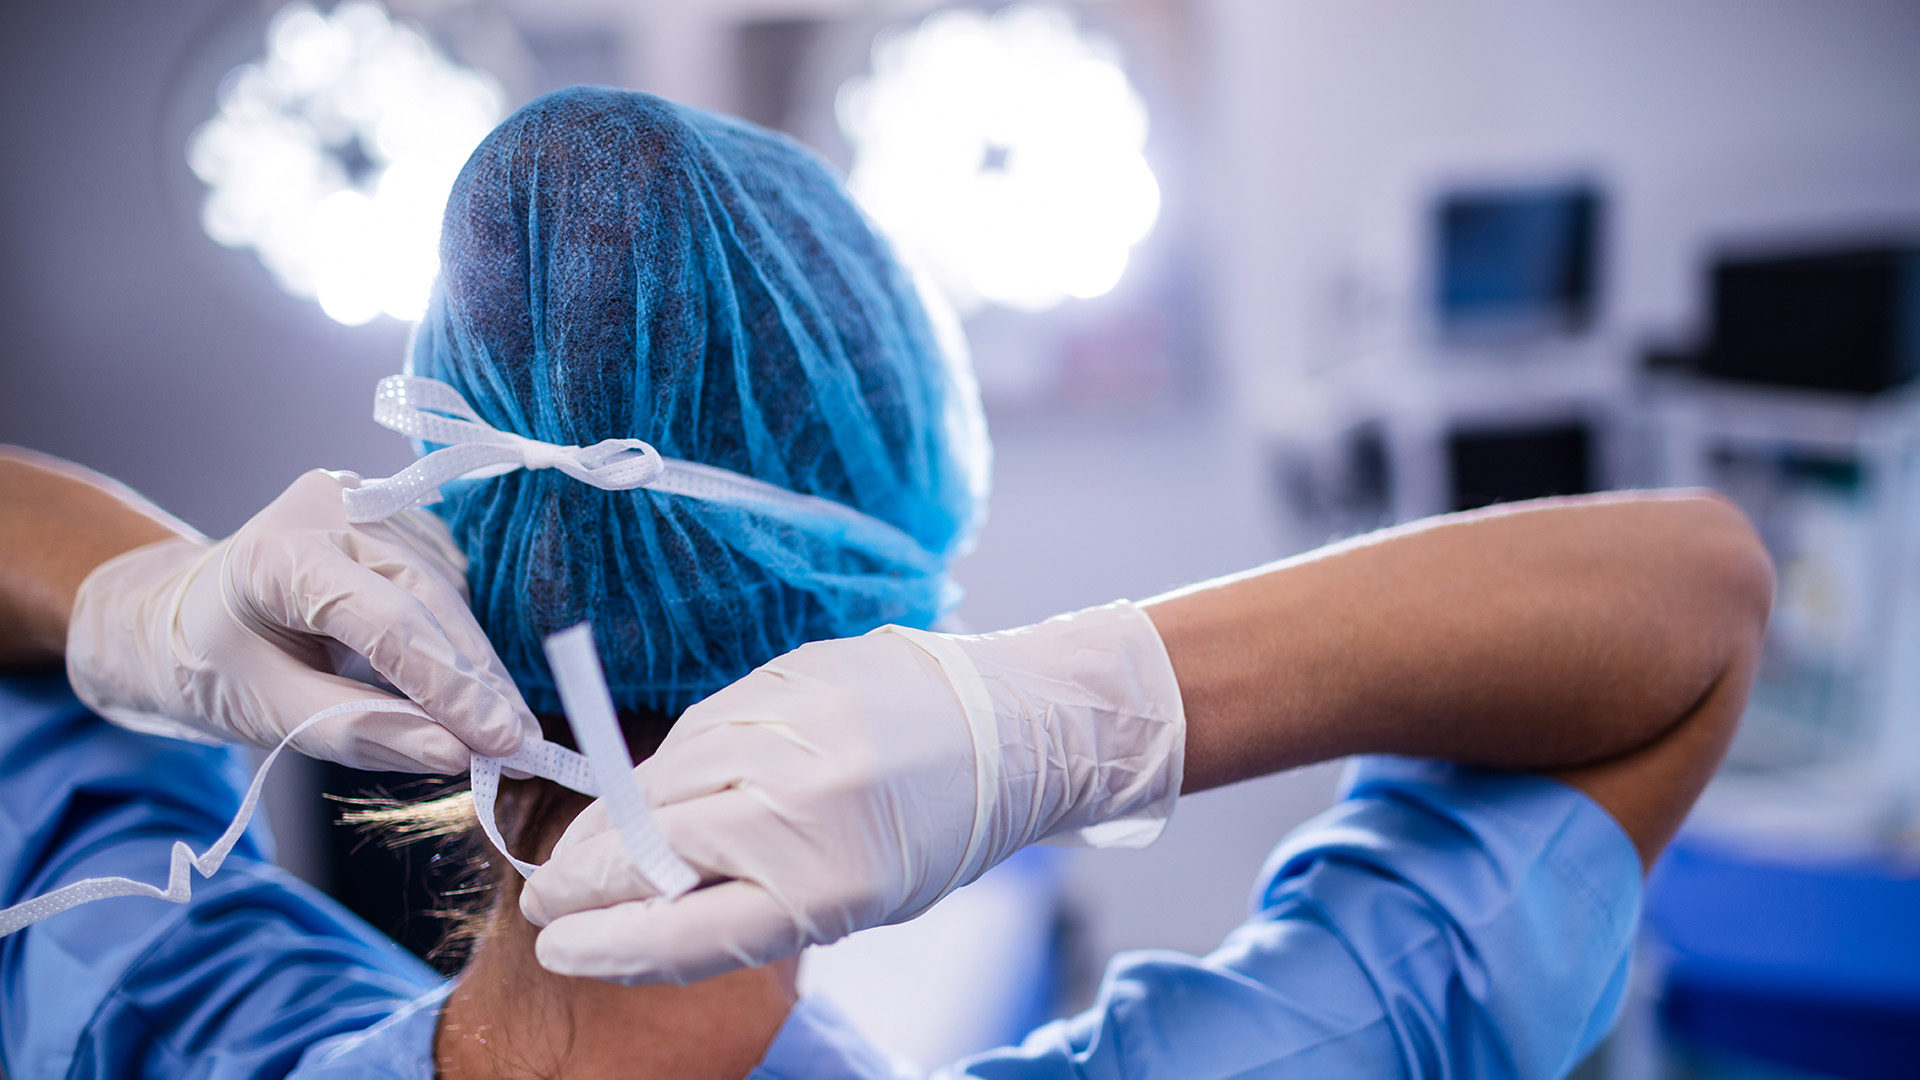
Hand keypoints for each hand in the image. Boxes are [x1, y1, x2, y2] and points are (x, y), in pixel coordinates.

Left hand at [65, 469, 535, 771]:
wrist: (187, 612)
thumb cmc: (211, 662)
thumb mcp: (265, 712)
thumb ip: (358, 731)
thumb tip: (456, 756)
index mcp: (279, 552)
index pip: (387, 621)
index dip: (449, 687)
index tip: (502, 744)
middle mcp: (334, 509)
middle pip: (430, 603)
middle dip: (477, 682)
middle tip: (519, 746)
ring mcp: (373, 507)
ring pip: (450, 597)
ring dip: (478, 668)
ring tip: (500, 729)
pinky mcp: (403, 524)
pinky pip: (450, 590)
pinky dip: (462, 647)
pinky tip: (472, 690)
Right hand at [521, 601, 1184, 983]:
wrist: (1003, 728)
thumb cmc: (932, 830)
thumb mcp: (856, 899)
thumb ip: (754, 907)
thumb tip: (638, 909)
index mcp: (830, 888)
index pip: (680, 931)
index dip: (604, 945)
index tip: (558, 946)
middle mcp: (806, 808)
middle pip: (651, 854)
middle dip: (581, 883)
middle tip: (545, 900)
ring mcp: (793, 733)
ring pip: (659, 785)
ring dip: (607, 826)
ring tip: (582, 852)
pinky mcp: (788, 677)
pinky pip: (696, 731)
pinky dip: (661, 769)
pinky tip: (641, 793)